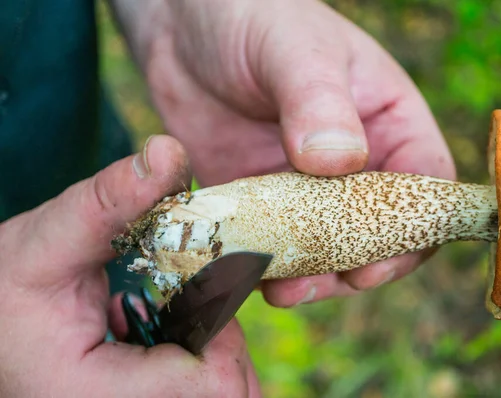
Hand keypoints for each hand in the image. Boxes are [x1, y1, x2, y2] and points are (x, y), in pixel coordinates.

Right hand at [0, 136, 259, 397]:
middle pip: (231, 391)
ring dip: (217, 347)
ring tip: (176, 312)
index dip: (224, 324)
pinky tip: (169, 331)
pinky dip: (203, 360)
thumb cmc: (4, 290)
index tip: (201, 284)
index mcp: (95, 395)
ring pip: (226, 393)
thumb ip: (108, 202)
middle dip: (226, 335)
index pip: (215, 380)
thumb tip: (166, 152)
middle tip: (191, 296)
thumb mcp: (46, 240)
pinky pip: (203, 391)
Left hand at [124, 0, 455, 305]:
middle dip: (361, 264)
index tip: (385, 257)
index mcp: (388, 121)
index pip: (425, 184)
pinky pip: (275, 244)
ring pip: (327, 248)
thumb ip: (319, 101)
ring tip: (286, 288)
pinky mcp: (264, 201)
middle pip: (378, 231)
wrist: (183, 28)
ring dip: (313, 274)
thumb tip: (341, 162)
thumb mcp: (293, 48)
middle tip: (334, 282)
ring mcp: (307, 186)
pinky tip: (251, 274)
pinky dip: (267, 265)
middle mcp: (355, 161)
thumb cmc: (255, 16)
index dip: (416, 228)